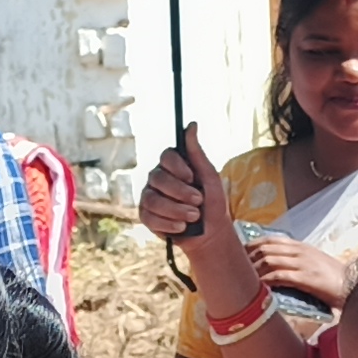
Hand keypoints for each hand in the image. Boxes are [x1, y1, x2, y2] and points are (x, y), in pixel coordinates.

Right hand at [136, 128, 228, 244]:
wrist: (210, 232)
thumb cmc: (211, 202)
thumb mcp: (209, 176)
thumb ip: (197, 153)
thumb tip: (191, 125)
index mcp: (173, 166)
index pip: (166, 156)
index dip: (178, 167)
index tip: (192, 178)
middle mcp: (157, 179)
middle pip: (158, 178)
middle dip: (181, 192)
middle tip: (198, 202)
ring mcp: (149, 197)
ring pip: (153, 199)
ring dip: (176, 210)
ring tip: (194, 216)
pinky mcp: (146, 215)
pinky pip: (149, 217)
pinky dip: (168, 223)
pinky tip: (181, 227)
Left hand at [246, 236, 354, 309]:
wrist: (354, 286)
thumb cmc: (333, 279)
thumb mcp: (313, 263)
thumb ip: (295, 261)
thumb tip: (272, 267)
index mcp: (301, 247)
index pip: (270, 240)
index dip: (251, 245)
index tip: (237, 253)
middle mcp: (300, 251)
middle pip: (265, 248)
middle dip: (247, 257)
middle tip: (234, 267)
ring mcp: (303, 264)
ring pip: (269, 260)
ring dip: (253, 269)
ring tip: (241, 279)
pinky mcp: (306, 278)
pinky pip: (280, 276)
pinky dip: (266, 280)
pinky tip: (258, 287)